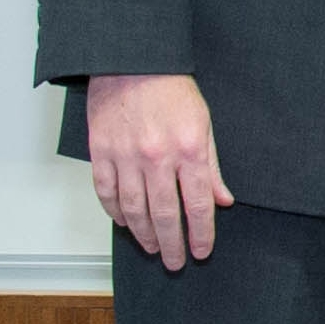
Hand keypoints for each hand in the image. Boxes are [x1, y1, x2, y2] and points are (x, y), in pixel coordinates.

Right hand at [86, 72, 231, 271]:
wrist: (131, 61)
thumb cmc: (171, 89)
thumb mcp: (205, 123)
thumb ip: (213, 166)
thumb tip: (224, 200)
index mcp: (189, 149)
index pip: (198, 204)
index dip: (201, 233)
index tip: (201, 252)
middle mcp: (157, 156)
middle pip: (165, 213)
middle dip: (172, 243)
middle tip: (175, 262)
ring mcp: (125, 155)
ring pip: (134, 208)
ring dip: (143, 234)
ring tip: (152, 248)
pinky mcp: (101, 151)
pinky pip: (106, 191)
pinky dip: (115, 212)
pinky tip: (124, 223)